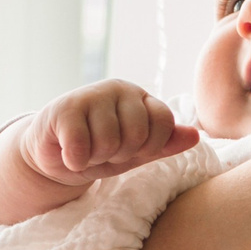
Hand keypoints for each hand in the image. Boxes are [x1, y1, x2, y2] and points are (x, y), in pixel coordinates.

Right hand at [19, 79, 198, 188]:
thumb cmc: (99, 150)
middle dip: (121, 153)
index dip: (150, 145)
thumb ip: (165, 144)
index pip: (164, 120)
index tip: (133, 150)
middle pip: (137, 133)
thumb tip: (196, 135)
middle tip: (104, 151)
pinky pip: (81, 146)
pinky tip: (69, 153)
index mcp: (140, 97)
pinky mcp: (63, 109)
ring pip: (109, 141)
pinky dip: (76, 160)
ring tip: (87, 150)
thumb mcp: (138, 152)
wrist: (54, 154)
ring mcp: (90, 95)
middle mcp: (118, 89)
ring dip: (96, 157)